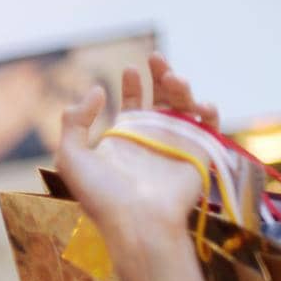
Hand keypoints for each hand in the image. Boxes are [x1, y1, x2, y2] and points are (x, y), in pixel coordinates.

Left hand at [54, 55, 216, 241]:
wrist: (137, 222)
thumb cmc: (101, 195)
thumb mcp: (71, 158)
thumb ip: (74, 122)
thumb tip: (97, 90)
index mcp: (124, 137)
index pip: (133, 101)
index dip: (133, 83)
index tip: (129, 70)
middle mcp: (152, 137)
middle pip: (162, 95)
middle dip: (161, 73)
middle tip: (156, 59)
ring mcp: (177, 143)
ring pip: (185, 104)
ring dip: (181, 86)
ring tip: (172, 78)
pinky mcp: (199, 151)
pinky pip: (210, 125)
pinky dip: (208, 109)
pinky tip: (197, 105)